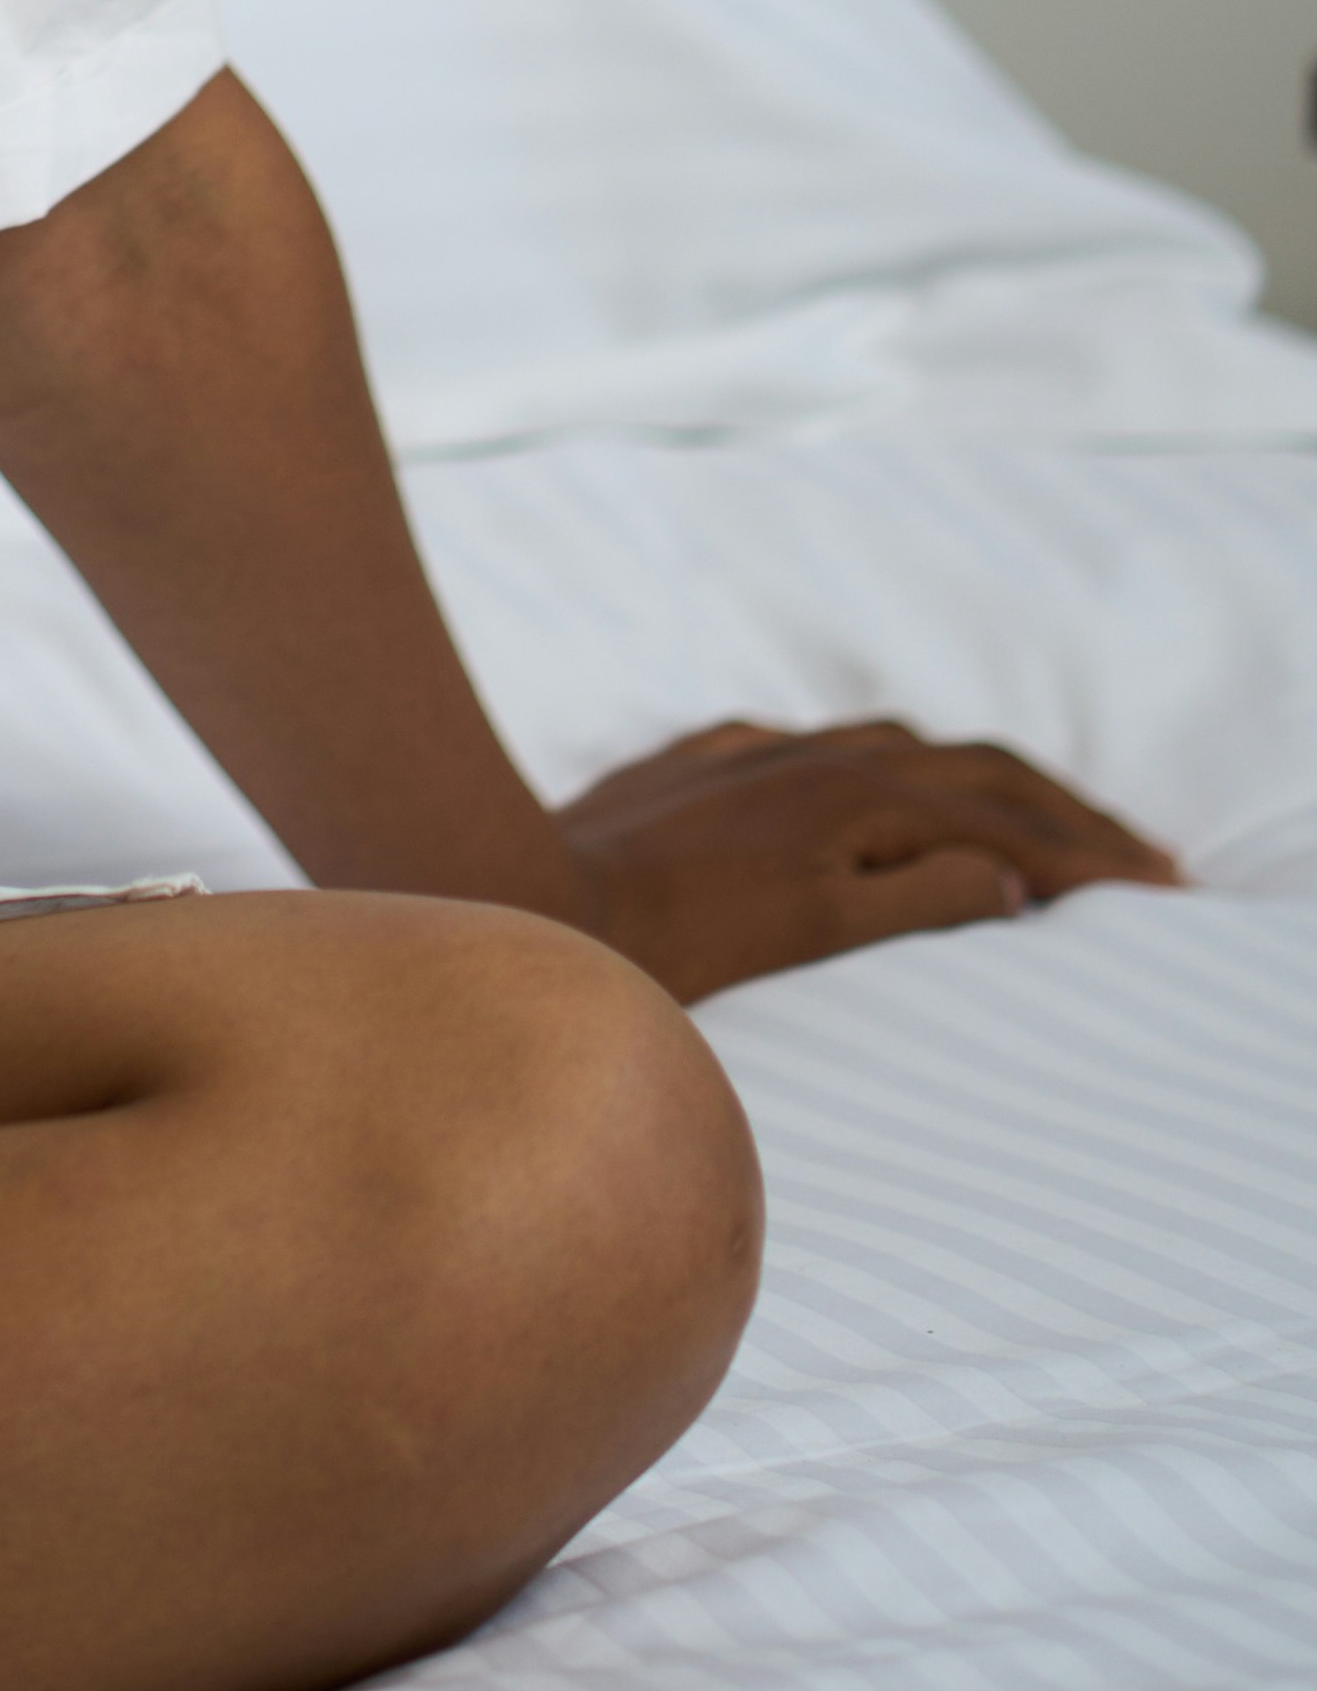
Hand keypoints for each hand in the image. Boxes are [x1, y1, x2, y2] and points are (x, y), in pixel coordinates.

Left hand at [551, 717, 1180, 998]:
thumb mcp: (809, 931)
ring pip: (910, 752)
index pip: (1008, 817)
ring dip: (990, 787)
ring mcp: (766, 752)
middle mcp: (820, 756)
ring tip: (1042, 826)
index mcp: (858, 796)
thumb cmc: (671, 938)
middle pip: (978, 769)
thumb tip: (1010, 878)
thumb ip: (914, 898)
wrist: (532, 887)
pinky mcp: (716, 760)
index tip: (1159, 882)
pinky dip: (903, 776)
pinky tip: (900, 798)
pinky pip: (838, 753)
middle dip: (1066, 811)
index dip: (1090, 852)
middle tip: (1137, 854)